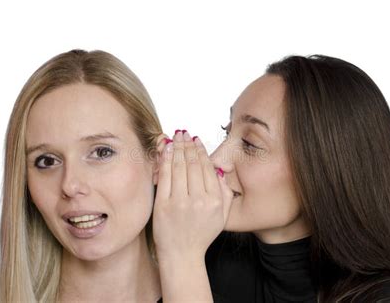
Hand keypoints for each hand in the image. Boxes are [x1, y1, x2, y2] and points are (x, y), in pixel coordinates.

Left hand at [153, 130, 232, 261]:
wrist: (181, 255)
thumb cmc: (201, 235)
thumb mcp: (222, 216)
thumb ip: (225, 193)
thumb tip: (219, 170)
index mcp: (214, 200)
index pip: (207, 168)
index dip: (200, 151)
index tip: (196, 141)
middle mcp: (198, 200)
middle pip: (192, 164)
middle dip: (188, 145)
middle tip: (185, 133)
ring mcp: (179, 202)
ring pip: (178, 167)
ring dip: (177, 148)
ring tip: (176, 137)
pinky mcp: (163, 205)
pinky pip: (165, 176)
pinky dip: (165, 160)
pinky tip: (166, 149)